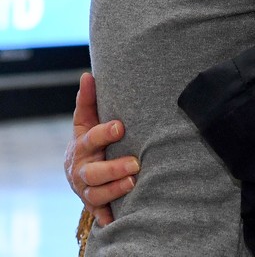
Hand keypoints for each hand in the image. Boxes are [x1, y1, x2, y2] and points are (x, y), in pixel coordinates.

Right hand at [64, 73, 138, 225]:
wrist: (79, 171)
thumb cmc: (90, 141)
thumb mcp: (86, 122)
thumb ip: (88, 101)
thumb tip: (88, 75)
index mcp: (81, 147)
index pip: (90, 139)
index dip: (104, 133)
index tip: (121, 126)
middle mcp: (81, 170)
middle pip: (94, 172)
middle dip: (114, 168)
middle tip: (136, 164)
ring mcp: (86, 190)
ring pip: (97, 194)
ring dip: (115, 190)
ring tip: (135, 182)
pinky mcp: (94, 205)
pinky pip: (100, 213)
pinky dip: (108, 216)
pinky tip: (118, 218)